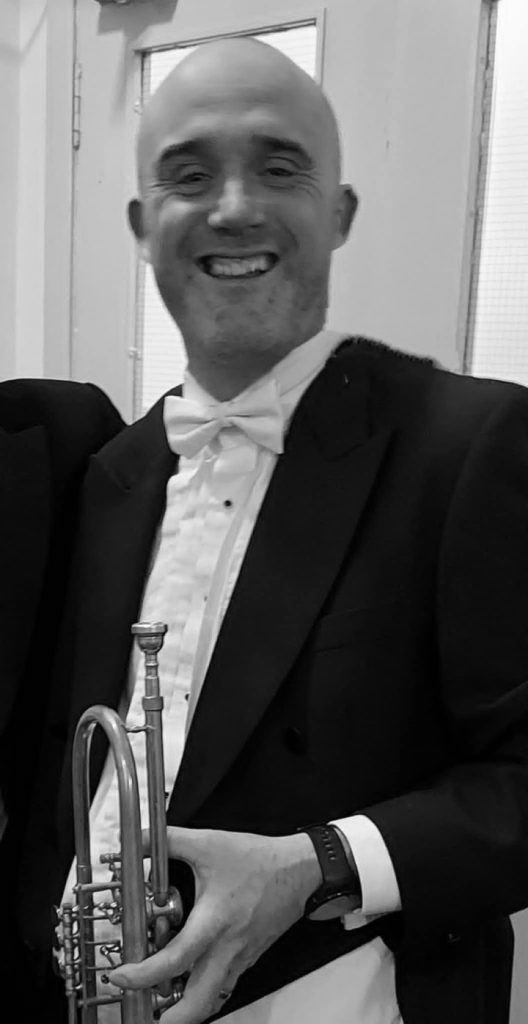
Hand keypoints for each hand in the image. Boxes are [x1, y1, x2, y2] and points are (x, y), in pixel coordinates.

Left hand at [108, 827, 321, 1022]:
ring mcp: (240, 957)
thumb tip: (139, 840)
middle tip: (146, 1018)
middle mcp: (227, 947)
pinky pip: (224, 986)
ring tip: (163, 1008)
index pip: (175, 960)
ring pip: (212, 1000)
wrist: (299, 869)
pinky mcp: (248, 958)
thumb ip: (169, 840)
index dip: (144, 975)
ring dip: (187, 1010)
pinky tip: (190, 982)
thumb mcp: (208, 843)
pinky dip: (204, 993)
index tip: (122, 977)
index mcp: (214, 921)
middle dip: (172, 1021)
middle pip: (199, 1003)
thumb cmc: (259, 860)